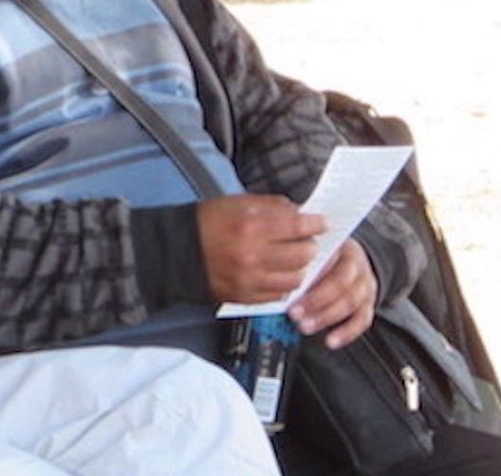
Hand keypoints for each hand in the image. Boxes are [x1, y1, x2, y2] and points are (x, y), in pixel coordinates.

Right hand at [197, 194, 325, 302]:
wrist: (177, 249)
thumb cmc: (206, 222)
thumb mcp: (237, 203)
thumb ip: (271, 206)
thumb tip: (299, 212)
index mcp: (250, 227)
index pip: (297, 226)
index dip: (316, 223)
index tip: (323, 223)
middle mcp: (252, 255)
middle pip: (302, 255)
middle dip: (310, 246)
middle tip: (307, 241)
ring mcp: (249, 279)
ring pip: (295, 279)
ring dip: (300, 268)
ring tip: (294, 259)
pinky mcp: (245, 297)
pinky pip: (279, 295)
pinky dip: (284, 284)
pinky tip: (278, 273)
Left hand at [288, 238, 376, 348]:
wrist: (350, 257)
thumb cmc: (326, 253)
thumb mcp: (315, 247)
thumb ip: (302, 257)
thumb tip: (281, 273)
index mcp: (343, 247)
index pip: (331, 261)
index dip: (311, 277)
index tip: (291, 289)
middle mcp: (358, 266)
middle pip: (341, 285)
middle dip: (316, 302)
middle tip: (294, 313)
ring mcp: (366, 286)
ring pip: (351, 304)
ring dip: (326, 318)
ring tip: (305, 326)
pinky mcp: (369, 304)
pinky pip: (362, 320)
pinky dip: (346, 333)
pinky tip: (331, 340)